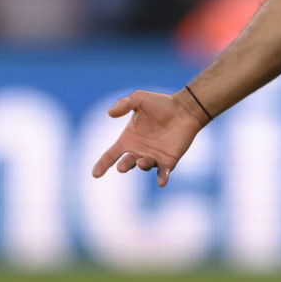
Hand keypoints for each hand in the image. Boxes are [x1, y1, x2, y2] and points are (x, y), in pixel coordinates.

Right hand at [90, 90, 205, 187]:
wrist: (185, 109)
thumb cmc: (162, 104)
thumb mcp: (139, 99)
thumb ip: (124, 104)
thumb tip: (109, 113)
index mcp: (129, 139)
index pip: (111, 154)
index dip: (102, 164)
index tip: (95, 174)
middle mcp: (139, 150)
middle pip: (126, 163)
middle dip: (123, 166)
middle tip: (122, 167)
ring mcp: (154, 156)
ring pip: (144, 166)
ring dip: (142, 165)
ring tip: (142, 161)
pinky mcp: (169, 160)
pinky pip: (164, 172)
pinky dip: (162, 178)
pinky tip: (162, 182)